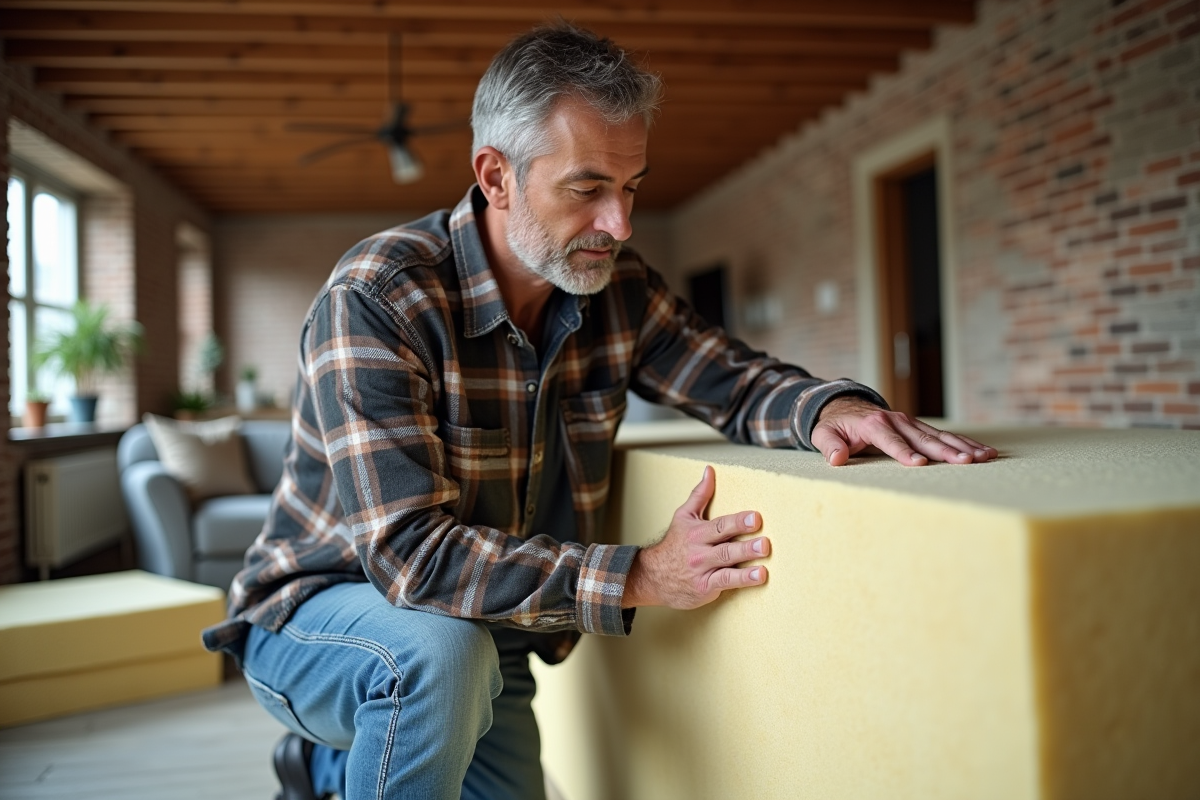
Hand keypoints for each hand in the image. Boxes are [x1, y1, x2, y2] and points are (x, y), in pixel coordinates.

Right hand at [622, 465, 768, 608]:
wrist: (653, 576)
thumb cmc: (674, 545)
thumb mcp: (683, 517)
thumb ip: (700, 495)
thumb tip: (710, 471)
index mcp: (697, 532)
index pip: (720, 526)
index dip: (738, 522)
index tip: (756, 518)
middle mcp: (700, 551)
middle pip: (725, 546)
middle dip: (746, 545)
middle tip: (765, 543)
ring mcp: (703, 570)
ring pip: (726, 564)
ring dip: (746, 562)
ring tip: (763, 560)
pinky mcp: (705, 587)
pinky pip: (725, 582)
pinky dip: (742, 580)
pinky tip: (758, 577)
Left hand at [812, 397, 997, 466]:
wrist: (844, 407)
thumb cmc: (834, 425)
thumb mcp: (823, 434)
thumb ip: (829, 446)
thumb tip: (836, 459)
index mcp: (873, 423)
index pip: (890, 440)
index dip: (904, 452)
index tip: (920, 463)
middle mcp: (896, 420)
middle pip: (923, 437)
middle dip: (945, 450)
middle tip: (966, 462)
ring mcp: (909, 422)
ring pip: (939, 435)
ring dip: (963, 446)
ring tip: (984, 457)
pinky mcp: (918, 427)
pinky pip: (944, 435)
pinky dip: (965, 443)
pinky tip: (984, 452)